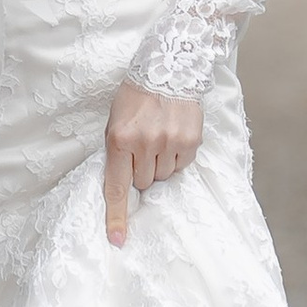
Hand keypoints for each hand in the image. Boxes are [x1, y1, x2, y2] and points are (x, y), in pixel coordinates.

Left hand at [103, 82, 201, 245]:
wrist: (169, 67)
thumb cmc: (136, 98)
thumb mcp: (115, 122)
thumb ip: (117, 154)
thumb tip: (125, 188)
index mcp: (119, 140)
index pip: (116, 187)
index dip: (117, 217)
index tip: (117, 240)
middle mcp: (144, 143)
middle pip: (144, 183)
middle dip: (142, 171)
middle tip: (144, 147)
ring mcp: (169, 142)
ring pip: (164, 176)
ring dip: (161, 164)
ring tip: (159, 138)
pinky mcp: (191, 141)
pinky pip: (182, 165)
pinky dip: (177, 156)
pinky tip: (174, 136)